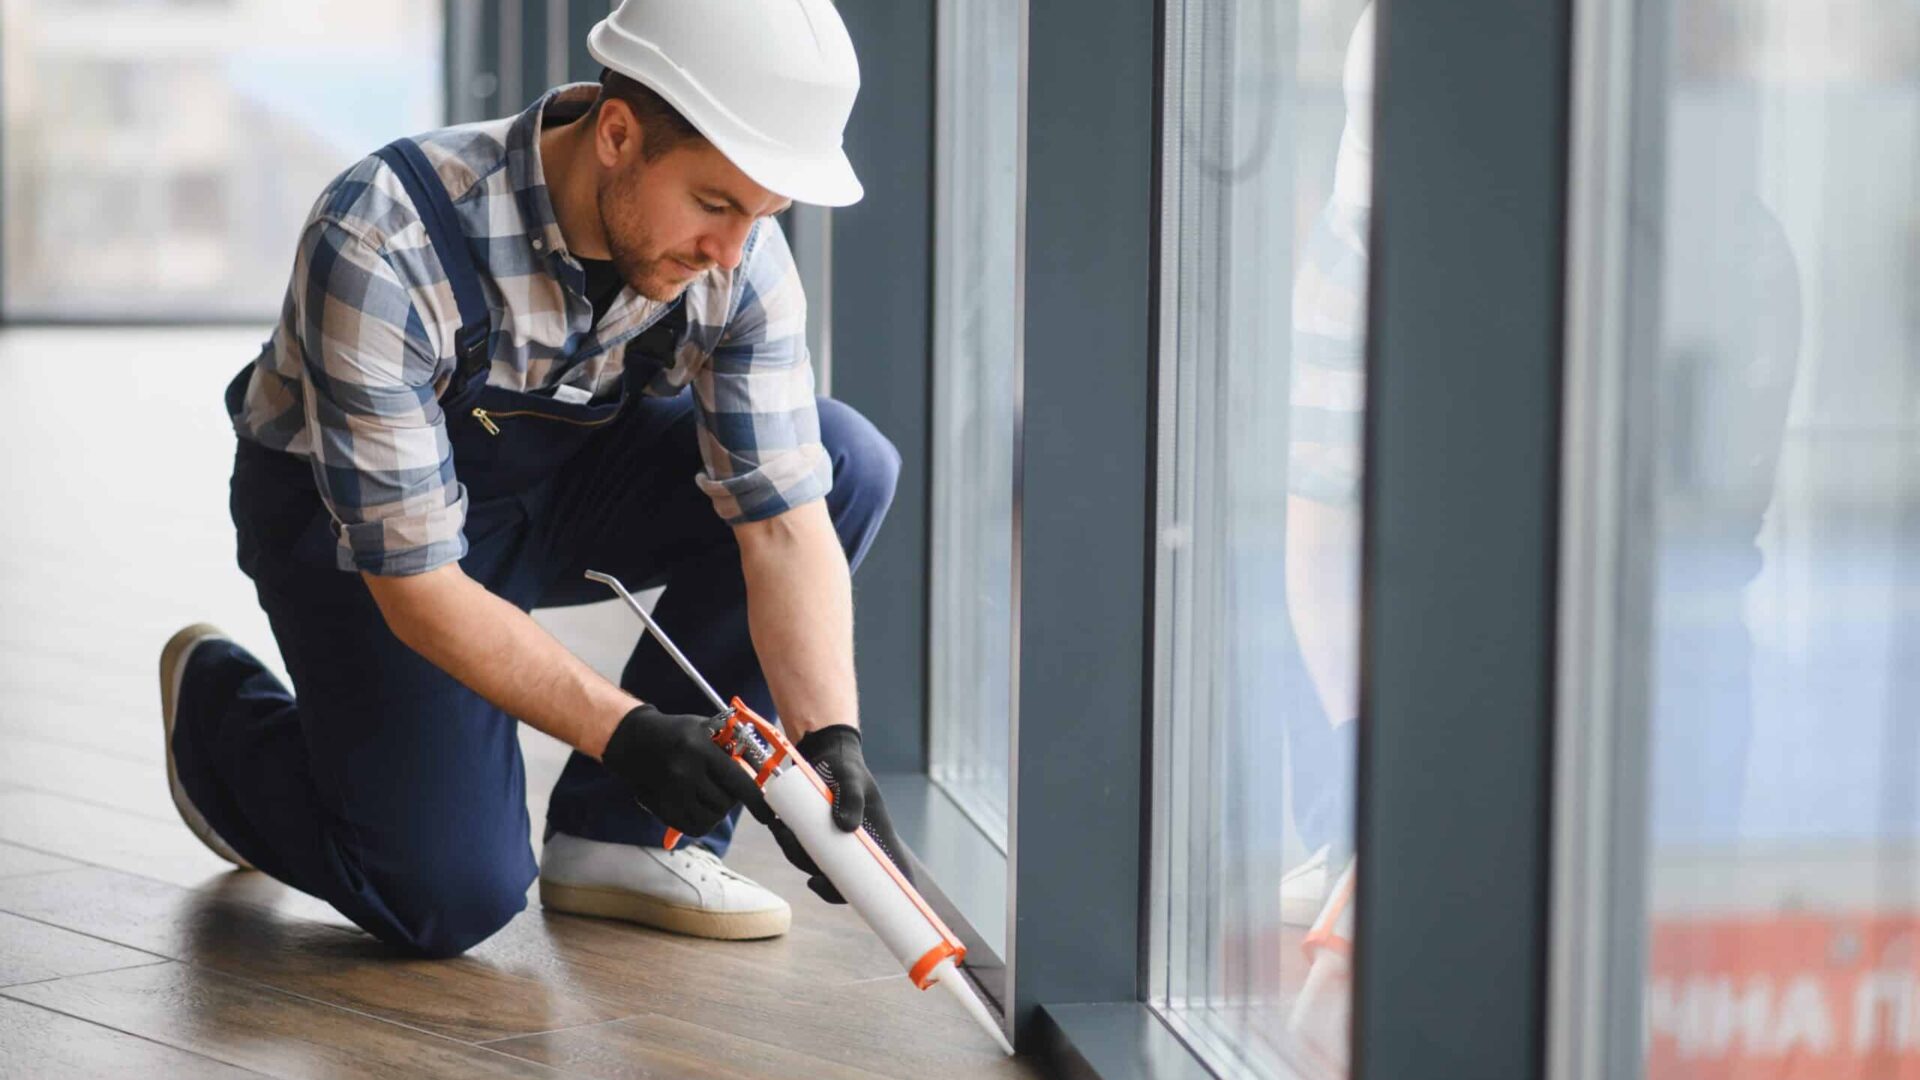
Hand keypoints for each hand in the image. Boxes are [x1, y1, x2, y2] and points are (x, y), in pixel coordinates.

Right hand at [600, 704, 767, 835]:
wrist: (635, 741)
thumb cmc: (678, 733)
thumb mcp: (707, 728)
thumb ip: (733, 747)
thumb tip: (760, 770)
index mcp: (699, 751)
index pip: (737, 782)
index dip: (756, 801)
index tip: (768, 815)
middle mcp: (685, 774)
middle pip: (725, 803)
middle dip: (731, 797)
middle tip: (723, 785)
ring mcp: (672, 794)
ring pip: (712, 818)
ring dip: (717, 810)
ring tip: (709, 793)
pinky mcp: (663, 809)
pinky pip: (695, 827)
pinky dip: (704, 821)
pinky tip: (700, 805)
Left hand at [767, 725, 913, 903]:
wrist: (822, 751)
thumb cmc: (845, 765)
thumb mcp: (851, 776)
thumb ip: (851, 797)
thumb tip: (845, 827)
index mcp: (878, 837)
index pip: (890, 873)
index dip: (887, 895)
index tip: (875, 906)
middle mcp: (856, 844)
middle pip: (848, 881)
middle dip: (828, 887)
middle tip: (814, 881)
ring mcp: (834, 842)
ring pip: (819, 867)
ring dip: (800, 859)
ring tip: (786, 834)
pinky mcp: (814, 835)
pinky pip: (802, 852)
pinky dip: (790, 845)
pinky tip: (781, 829)